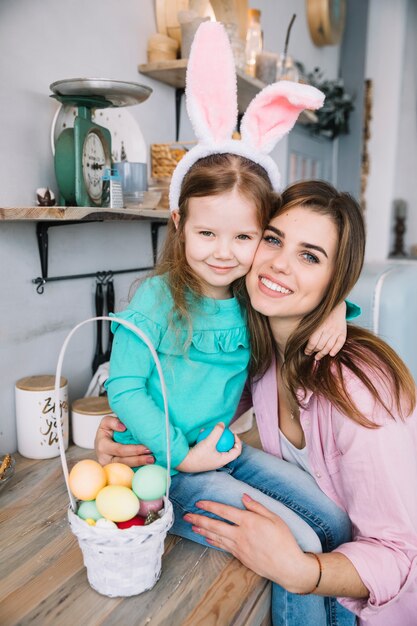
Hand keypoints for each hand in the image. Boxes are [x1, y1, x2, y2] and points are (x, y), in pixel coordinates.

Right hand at [94, 415, 154, 466]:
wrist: (102, 442)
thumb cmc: (107, 432)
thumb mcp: (106, 423)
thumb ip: (113, 422)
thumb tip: (123, 427)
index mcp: (103, 446)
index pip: (120, 450)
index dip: (134, 450)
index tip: (146, 448)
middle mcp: (105, 459)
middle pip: (124, 461)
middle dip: (139, 460)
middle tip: (152, 457)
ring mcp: (110, 467)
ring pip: (126, 468)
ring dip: (140, 465)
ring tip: (152, 461)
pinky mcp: (115, 471)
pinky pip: (127, 472)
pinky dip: (138, 469)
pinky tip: (147, 466)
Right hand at [176, 423, 241, 472]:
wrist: (184, 462)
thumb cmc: (198, 454)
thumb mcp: (209, 441)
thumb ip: (217, 432)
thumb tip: (223, 423)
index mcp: (223, 460)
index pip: (236, 451)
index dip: (238, 442)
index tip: (233, 433)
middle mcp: (218, 461)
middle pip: (228, 450)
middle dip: (228, 439)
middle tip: (225, 431)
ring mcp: (211, 459)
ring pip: (218, 448)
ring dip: (216, 439)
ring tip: (213, 430)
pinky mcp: (204, 457)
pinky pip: (210, 447)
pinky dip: (208, 440)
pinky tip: (202, 432)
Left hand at [184, 494, 318, 593]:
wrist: (288, 566)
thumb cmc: (284, 540)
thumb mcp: (275, 518)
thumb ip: (257, 507)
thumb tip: (244, 497)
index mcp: (249, 521)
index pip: (224, 511)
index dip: (210, 506)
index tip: (199, 502)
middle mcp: (240, 534)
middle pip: (214, 525)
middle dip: (199, 519)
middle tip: (186, 515)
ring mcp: (239, 547)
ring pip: (216, 537)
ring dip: (202, 530)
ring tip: (192, 526)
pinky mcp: (240, 557)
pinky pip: (222, 546)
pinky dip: (212, 541)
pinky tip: (207, 538)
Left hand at [305, 301, 346, 359]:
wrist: (335, 306)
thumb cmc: (321, 314)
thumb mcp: (312, 318)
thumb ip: (307, 328)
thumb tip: (298, 338)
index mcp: (318, 326)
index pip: (312, 342)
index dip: (308, 349)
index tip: (306, 352)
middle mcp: (327, 329)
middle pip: (320, 346)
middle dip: (315, 352)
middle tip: (312, 355)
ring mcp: (336, 331)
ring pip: (329, 346)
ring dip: (323, 353)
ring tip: (318, 357)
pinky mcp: (342, 332)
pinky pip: (340, 343)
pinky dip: (336, 350)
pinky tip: (331, 354)